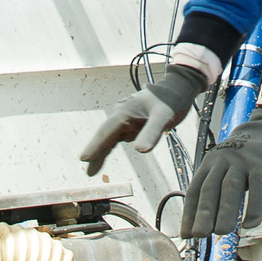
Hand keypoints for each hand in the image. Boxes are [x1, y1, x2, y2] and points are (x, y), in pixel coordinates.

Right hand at [79, 64, 208, 174]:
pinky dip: (110, 147)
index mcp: (124, 112)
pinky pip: (118, 138)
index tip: (84, 158)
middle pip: (105, 137)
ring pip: (110, 139)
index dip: (95, 145)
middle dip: (96, 152)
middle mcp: (121, 115)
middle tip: (88, 171)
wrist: (177, 89)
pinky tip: (103, 157)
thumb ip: (152, 132)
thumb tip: (140, 151)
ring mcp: (125, 120)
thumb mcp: (163, 116)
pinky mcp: (131, 124)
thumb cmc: (171, 100)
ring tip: (92, 170)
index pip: (106, 131)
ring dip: (101, 152)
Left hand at [181, 112, 261, 237]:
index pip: (195, 190)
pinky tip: (249, 224)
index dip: (189, 214)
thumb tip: (205, 225)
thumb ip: (216, 191)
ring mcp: (242, 161)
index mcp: (209, 164)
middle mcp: (222, 160)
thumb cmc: (245, 159)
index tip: (186, 234)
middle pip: (209, 189)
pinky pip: (257, 187)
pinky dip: (253, 207)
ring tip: (221, 232)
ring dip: (224, 212)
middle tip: (199, 235)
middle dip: (202, 214)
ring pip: (230, 188)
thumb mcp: (225, 169)